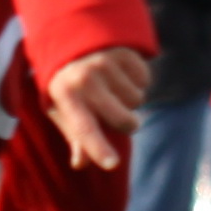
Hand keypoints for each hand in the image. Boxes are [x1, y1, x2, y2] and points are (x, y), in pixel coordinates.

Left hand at [46, 46, 148, 168]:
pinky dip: (138, 82)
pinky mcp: (123, 52)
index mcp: (65, 96)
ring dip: (130, 100)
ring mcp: (105, 62)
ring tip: (112, 88)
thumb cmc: (70, 89)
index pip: (83, 129)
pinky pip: (145, 80)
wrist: (74, 45)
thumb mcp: (65, 112)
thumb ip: (75, 138)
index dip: (98, 148)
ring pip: (137, 100)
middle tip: (115, 113)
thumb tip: (79, 163)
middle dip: (127, 123)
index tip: (112, 165)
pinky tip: (121, 74)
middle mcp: (85, 78)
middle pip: (123, 119)